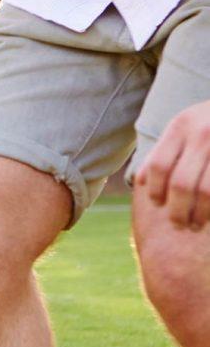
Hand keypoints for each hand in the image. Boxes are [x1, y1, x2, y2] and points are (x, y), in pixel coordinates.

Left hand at [135, 101, 209, 229]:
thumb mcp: (184, 126)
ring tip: (195, 225)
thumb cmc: (208, 121)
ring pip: (206, 192)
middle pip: (182, 184)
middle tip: (177, 224)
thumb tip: (142, 181)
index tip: (158, 204)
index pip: (159, 166)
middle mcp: (204, 133)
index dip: (155, 191)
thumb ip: (164, 150)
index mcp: (181, 125)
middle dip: (177, 210)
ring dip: (198, 215)